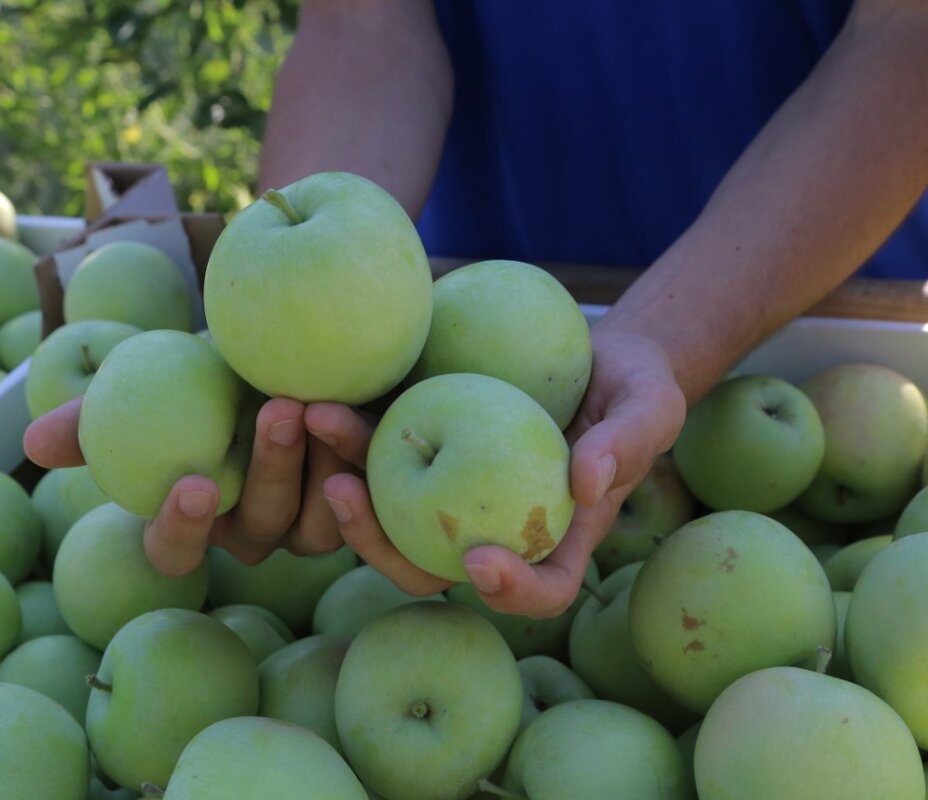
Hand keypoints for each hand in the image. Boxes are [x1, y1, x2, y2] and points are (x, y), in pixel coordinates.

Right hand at [23, 396, 351, 575]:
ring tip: (319, 407)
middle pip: (260, 530)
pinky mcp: (361, 506)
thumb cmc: (213, 372)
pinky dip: (361, 466)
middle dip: (269, 474)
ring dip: (319, 470)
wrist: (291, 356)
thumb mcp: (153, 380)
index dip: (183, 528)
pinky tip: (355, 419)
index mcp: (198, 516)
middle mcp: (255, 532)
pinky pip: (369, 511)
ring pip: (319, 528)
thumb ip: (95, 414)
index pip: (176, 551)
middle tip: (278, 412)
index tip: (192, 483)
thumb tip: (33, 443)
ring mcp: (311, 526)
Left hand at [319, 329, 686, 615]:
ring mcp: (450, 495)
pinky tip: (321, 388)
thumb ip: (629, 442)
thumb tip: (588, 483)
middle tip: (344, 495)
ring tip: (318, 419)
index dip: (509, 592)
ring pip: (388, 512)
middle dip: (378, 546)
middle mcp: (490, 529)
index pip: (539, 590)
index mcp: (554, 540)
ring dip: (343, 476)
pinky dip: (347, 428)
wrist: (592, 351)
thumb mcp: (651, 405)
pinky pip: (379, 454)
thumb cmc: (632, 388)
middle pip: (429, 567)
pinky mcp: (425, 448)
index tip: (479, 562)